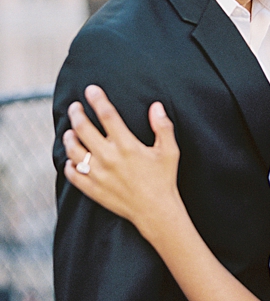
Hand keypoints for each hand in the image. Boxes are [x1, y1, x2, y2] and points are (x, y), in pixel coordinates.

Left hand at [63, 85, 183, 238]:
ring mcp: (97, 174)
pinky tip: (71, 159)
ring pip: (73, 150)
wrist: (155, 211)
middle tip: (75, 107)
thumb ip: (163, 127)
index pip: (108, 115)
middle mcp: (108, 157)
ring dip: (69, 137)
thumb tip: (156, 106)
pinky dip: (69, 164)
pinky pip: (73, 174)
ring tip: (69, 131)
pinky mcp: (92, 189)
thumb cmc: (164, 179)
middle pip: (84, 129)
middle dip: (77, 114)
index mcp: (127, 145)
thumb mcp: (170, 151)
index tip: (91, 89)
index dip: (98, 100)